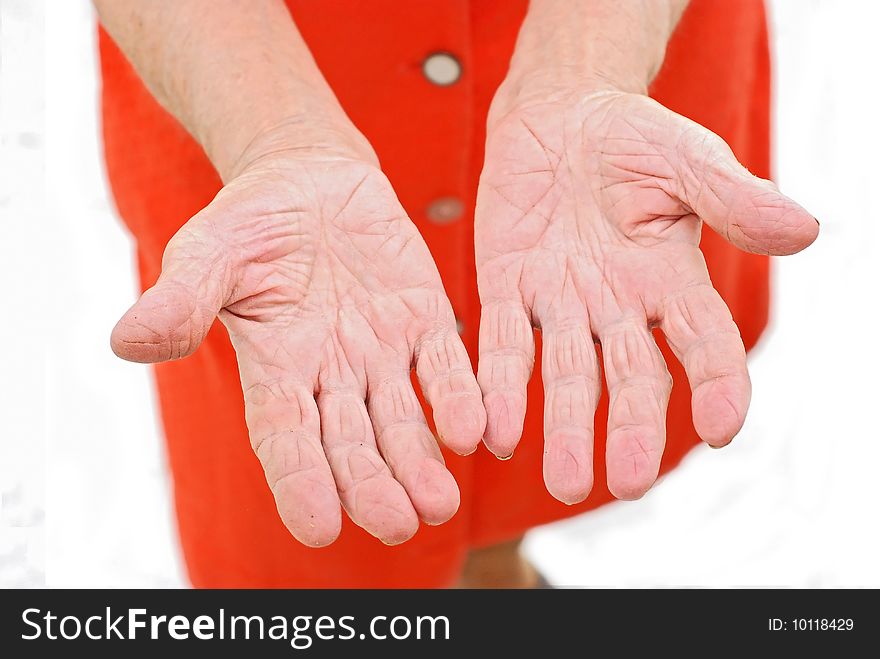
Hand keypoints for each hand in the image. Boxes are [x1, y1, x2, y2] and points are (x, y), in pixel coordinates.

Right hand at [111, 139, 485, 546]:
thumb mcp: (209, 251)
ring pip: (403, 419)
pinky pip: (446, 365)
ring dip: (421, 461)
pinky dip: (459, 398)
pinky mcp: (424, 319)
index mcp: (276, 366)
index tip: (318, 529)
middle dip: (372, 484)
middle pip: (352, 442)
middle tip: (398, 524)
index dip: (300, 481)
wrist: (308, 176)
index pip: (285, 436)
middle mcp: (332, 373)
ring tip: (438, 504)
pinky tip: (476, 430)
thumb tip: (126, 342)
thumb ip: (182, 298)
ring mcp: (381, 350)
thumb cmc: (249, 221)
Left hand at [475, 88, 817, 502]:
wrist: (561, 115)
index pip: (703, 342)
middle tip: (626, 486)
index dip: (716, 384)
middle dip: (629, 429)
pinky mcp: (506, 287)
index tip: (720, 430)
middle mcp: (617, 304)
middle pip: (631, 377)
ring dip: (563, 427)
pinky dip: (499, 386)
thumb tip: (805, 232)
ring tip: (564, 484)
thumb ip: (733, 198)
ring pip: (564, 375)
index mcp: (670, 278)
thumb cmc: (634, 137)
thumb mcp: (687, 159)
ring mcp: (560, 301)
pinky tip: (494, 433)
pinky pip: (501, 343)